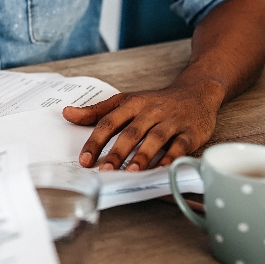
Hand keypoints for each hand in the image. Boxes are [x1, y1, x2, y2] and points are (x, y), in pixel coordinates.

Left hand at [62, 80, 223, 170]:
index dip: (95, 141)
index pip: (109, 122)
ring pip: (155, 138)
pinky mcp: (190, 132)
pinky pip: (180, 145)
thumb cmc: (156, 101)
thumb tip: (67, 113)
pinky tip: (161, 169)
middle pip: (131, 132)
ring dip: (143, 155)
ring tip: (131, 171)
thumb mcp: (126, 101)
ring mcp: (172, 121)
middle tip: (105, 170)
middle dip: (117, 152)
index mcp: (132, 104)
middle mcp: (151, 111)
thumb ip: (97, 111)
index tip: (85, 160)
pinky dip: (171, 157)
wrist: (197, 92)